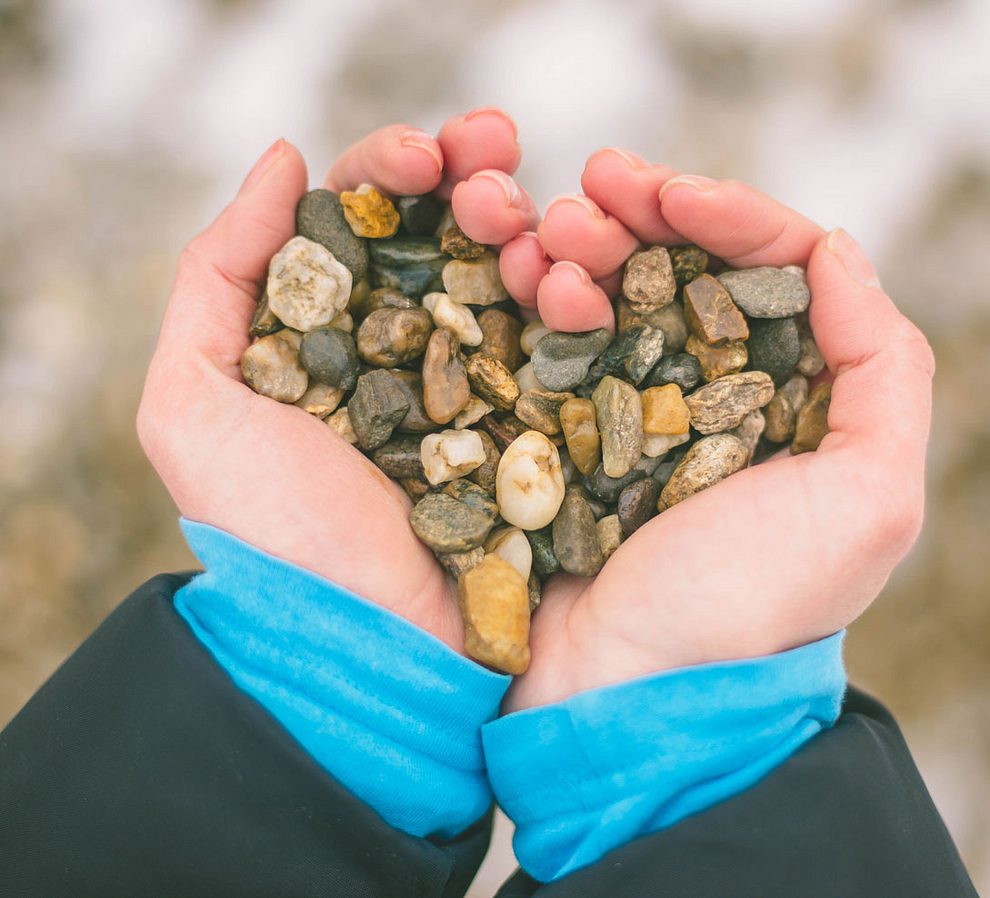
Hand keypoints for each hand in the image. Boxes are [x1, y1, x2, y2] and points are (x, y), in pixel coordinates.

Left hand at [137, 110, 538, 649]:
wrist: (367, 652)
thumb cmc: (271, 535)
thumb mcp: (194, 404)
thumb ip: (217, 274)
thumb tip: (285, 157)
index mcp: (334, 337)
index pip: (367, 226)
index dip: (394, 171)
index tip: (423, 154)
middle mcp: (413, 355)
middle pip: (450, 239)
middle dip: (474, 180)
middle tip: (499, 151)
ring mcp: (487, 390)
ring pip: (516, 278)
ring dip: (533, 225)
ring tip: (536, 217)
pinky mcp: (548, 429)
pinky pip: (571, 344)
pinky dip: (580, 295)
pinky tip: (575, 272)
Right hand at [498, 149, 934, 708]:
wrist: (625, 697)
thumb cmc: (752, 607)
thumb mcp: (869, 502)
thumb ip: (886, 371)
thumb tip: (838, 250)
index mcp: (797, 402)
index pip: (778, 275)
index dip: (732, 217)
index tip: (675, 195)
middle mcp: (719, 397)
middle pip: (688, 270)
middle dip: (645, 214)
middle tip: (596, 182)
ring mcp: (634, 413)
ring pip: (614, 293)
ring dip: (583, 243)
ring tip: (550, 229)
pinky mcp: (562, 433)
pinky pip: (551, 341)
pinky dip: (537, 297)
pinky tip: (520, 272)